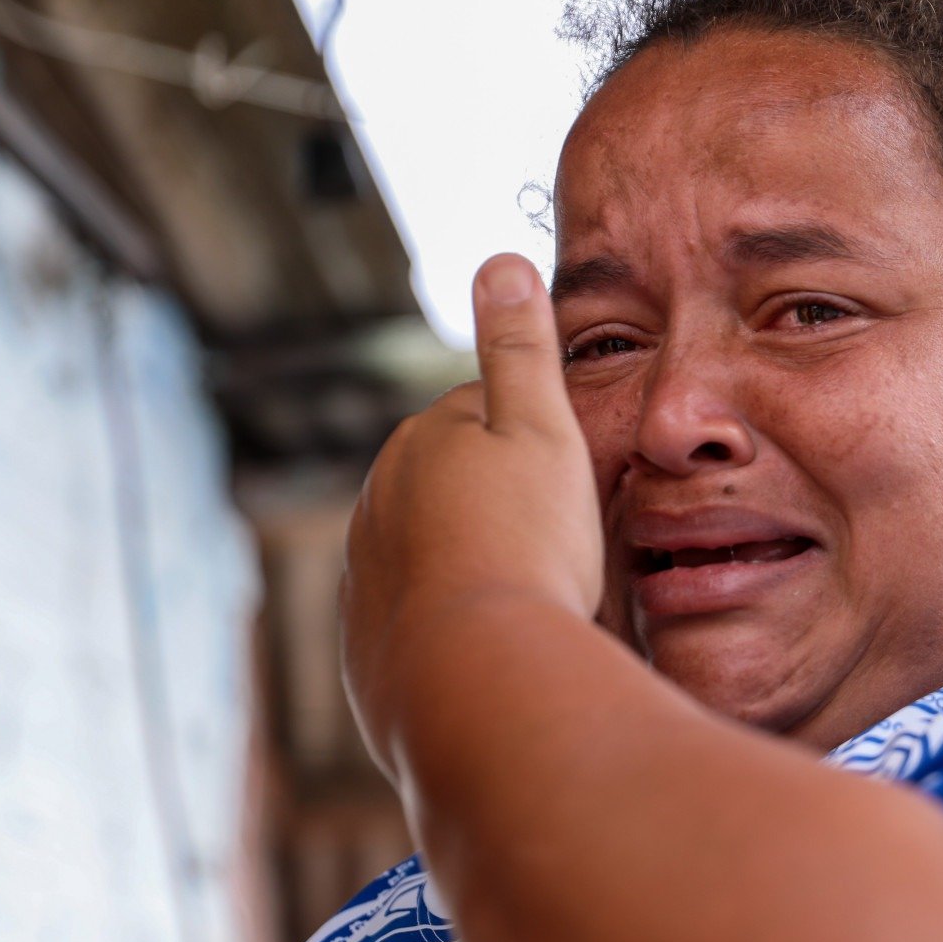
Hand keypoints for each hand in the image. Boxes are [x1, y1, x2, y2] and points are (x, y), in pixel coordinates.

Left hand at [339, 252, 603, 782]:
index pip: (488, 419)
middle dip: (505, 508)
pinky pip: (421, 624)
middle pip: (459, 488)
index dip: (544, 450)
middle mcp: (378, 501)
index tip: (577, 489)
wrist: (478, 681)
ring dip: (479, 569)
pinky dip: (455, 629)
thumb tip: (500, 260)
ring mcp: (366, 579)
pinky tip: (500, 649)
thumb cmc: (527, 549)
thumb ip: (522, 348)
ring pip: (437, 556)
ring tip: (538, 605)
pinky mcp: (366, 651)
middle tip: (565, 551)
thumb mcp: (545, 432)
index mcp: (421, 438)